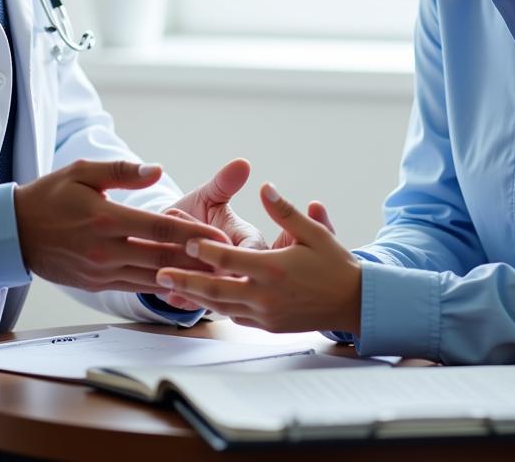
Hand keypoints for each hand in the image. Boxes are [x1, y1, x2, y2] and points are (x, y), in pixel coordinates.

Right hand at [13, 159, 227, 294]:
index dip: (191, 233)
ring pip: (151, 278)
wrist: (12, 232)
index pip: (158, 229)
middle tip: (229, 262)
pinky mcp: (96, 285)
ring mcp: (100, 272)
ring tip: (214, 278)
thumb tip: (157, 170)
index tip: (219, 235)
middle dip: (197, 262)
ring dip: (184, 279)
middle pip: (161, 259)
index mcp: (105, 219)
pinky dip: (160, 287)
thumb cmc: (50, 195)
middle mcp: (105, 250)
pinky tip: (182, 286)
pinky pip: (135, 287)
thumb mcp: (82, 171)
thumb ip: (122, 171)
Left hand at [155, 183, 361, 334]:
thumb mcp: (313, 232)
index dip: (206, 249)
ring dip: (195, 297)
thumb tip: (265, 187)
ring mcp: (265, 315)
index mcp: (273, 269)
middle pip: (215, 289)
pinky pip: (235, 317)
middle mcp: (265, 295)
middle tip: (160, 273)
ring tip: (169, 289)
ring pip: (221, 306)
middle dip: (185, 281)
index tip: (186, 239)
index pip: (230, 259)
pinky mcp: (268, 327)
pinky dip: (216, 308)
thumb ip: (285, 212)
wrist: (354, 303)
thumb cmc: (335, 264)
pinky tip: (201, 300)